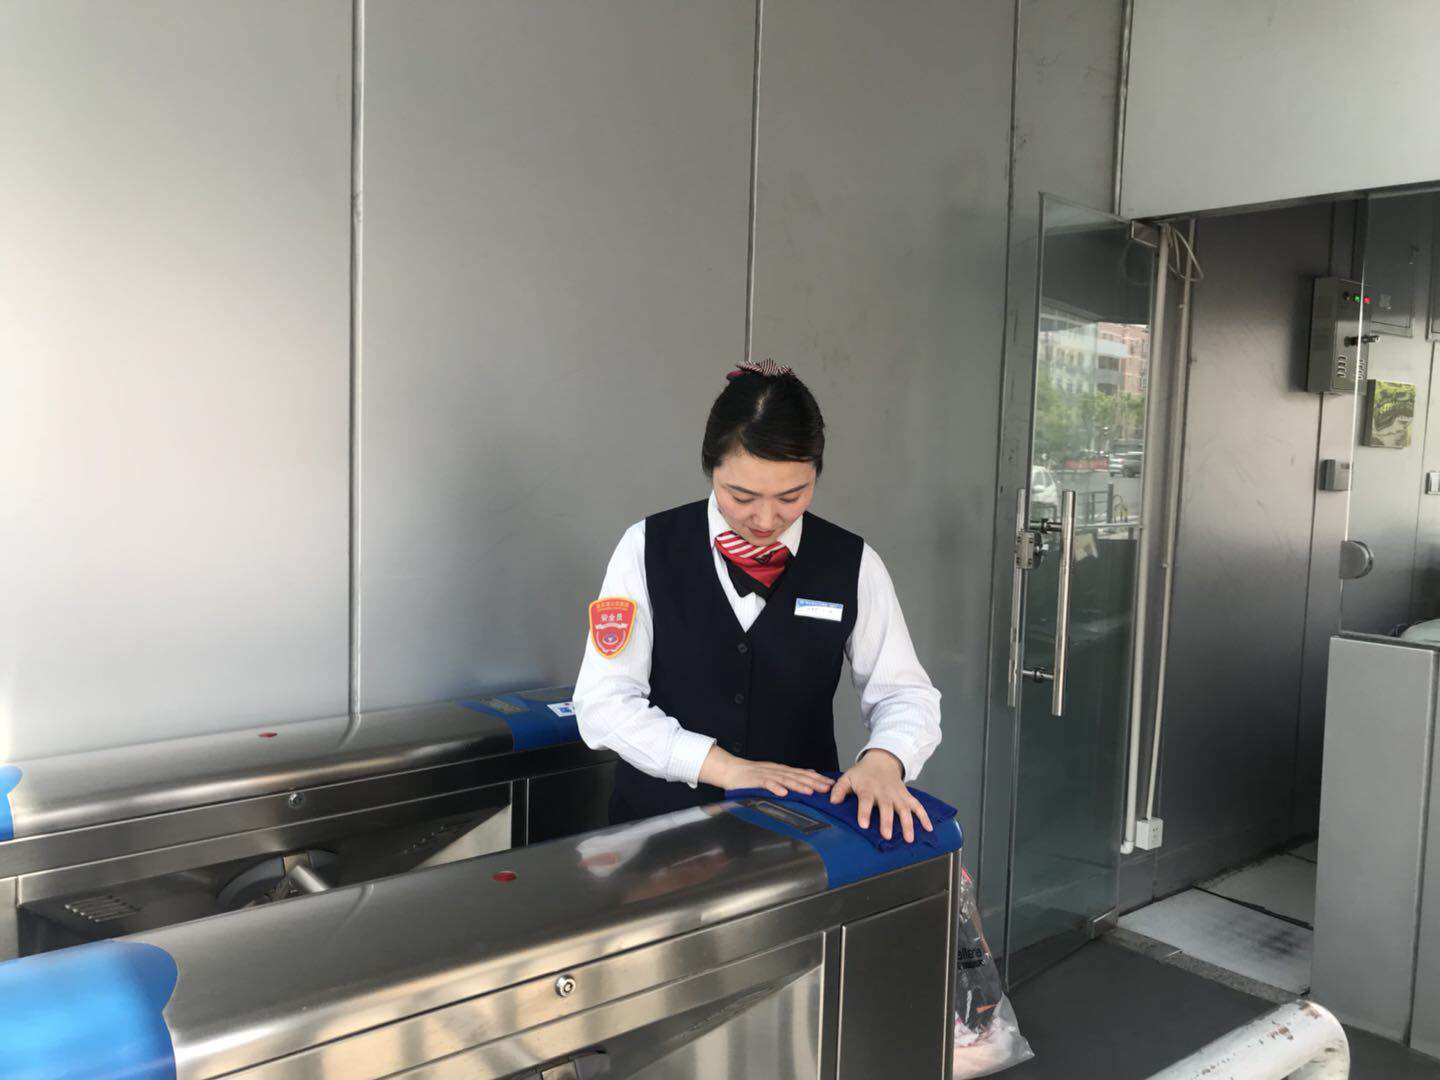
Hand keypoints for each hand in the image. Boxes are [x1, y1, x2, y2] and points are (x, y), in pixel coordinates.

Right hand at [699, 746, 833, 797]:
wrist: (731, 770)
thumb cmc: (751, 775)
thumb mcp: (773, 774)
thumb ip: (788, 776)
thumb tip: (807, 777)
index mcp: (782, 770)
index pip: (803, 773)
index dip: (817, 778)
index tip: (831, 784)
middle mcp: (777, 771)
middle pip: (798, 776)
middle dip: (813, 782)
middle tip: (827, 788)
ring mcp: (766, 775)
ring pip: (785, 780)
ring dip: (798, 785)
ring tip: (810, 791)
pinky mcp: (755, 781)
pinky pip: (767, 784)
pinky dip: (775, 788)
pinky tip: (783, 793)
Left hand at [830, 749, 932, 842]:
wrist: (882, 760)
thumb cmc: (863, 773)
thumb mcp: (847, 777)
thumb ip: (839, 790)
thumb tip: (832, 801)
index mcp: (868, 788)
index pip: (865, 801)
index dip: (864, 813)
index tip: (864, 825)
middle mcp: (884, 792)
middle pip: (887, 807)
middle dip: (887, 822)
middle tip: (886, 836)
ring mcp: (897, 795)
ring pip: (904, 809)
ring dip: (908, 824)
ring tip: (909, 838)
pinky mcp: (907, 796)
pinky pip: (917, 806)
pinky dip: (924, 817)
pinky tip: (928, 828)